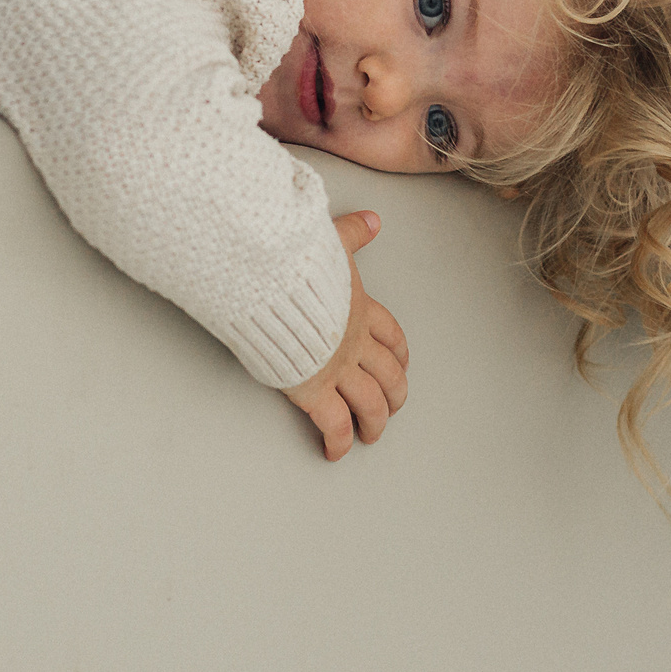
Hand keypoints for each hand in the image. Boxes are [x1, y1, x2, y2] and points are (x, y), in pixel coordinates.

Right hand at [281, 210, 409, 460]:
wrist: (269, 283)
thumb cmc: (294, 261)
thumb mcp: (330, 241)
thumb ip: (351, 233)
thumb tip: (371, 219)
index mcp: (360, 310)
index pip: (392, 336)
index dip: (400, 355)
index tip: (401, 365)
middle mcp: (355, 343)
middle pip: (390, 376)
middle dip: (394, 396)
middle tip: (390, 409)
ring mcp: (337, 368)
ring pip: (371, 404)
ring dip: (374, 423)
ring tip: (370, 436)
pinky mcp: (313, 389)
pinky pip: (335, 424)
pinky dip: (339, 442)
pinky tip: (336, 452)